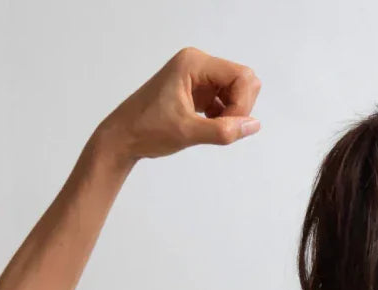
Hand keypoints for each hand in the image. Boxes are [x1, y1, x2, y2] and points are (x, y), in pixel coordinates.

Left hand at [95, 47, 261, 162]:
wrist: (123, 137)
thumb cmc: (147, 130)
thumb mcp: (187, 132)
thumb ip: (223, 130)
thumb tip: (254, 125)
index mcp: (194, 63)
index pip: (242, 76)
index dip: (243, 103)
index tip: (229, 125)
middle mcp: (198, 64)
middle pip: (243, 81)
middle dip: (240, 107)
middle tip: (222, 127)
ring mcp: (198, 77)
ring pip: (237, 91)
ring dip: (233, 113)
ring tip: (212, 128)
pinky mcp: (198, 90)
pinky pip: (226, 99)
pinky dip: (225, 115)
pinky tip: (209, 127)